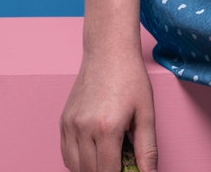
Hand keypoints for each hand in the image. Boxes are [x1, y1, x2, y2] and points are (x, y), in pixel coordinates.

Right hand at [60, 48, 156, 171]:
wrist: (109, 51)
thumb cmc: (130, 78)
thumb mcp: (146, 112)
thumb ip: (147, 148)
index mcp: (107, 128)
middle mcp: (84, 129)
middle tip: (121, 163)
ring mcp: (70, 125)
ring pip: (76, 167)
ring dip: (91, 169)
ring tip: (109, 157)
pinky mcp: (63, 121)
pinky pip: (66, 154)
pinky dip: (78, 161)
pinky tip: (94, 152)